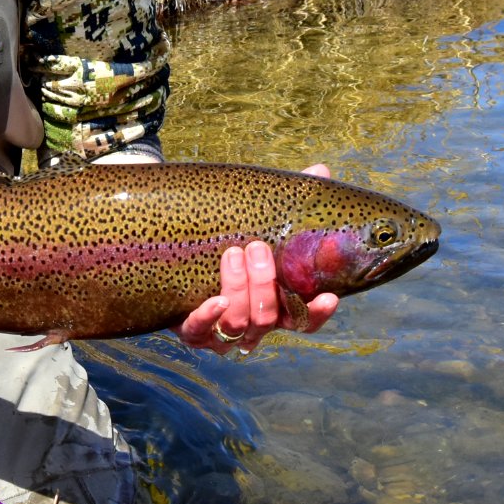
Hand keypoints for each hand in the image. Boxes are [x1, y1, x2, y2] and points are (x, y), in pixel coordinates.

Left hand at [173, 164, 339, 354]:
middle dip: (264, 283)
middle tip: (256, 247)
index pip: (303, 321)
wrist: (175, 255)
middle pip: (267, 318)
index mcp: (273, 307)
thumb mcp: (258, 224)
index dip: (316, 313)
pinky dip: (209, 316)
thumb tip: (320, 171)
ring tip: (232, 253)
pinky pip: (200, 331)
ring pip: (238, 323)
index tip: (328, 296)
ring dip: (239, 288)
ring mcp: (221, 332)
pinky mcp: (191, 331)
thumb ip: (290, 204)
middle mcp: (251, 326)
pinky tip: (215, 300)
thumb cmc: (229, 242)